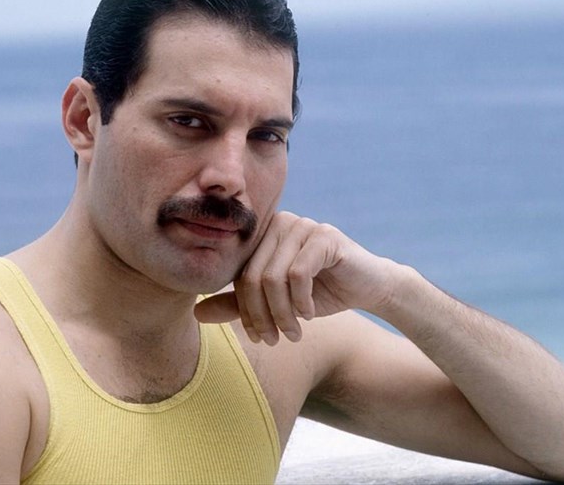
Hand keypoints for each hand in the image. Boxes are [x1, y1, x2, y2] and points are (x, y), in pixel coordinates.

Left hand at [194, 211, 398, 343]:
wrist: (367, 287)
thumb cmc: (318, 293)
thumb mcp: (274, 303)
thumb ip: (237, 305)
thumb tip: (196, 314)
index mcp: (261, 236)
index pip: (238, 275)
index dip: (244, 311)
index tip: (259, 337)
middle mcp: (278, 224)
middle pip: (252, 277)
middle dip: (262, 316)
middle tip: (275, 339)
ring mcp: (301, 226)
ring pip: (273, 277)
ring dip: (282, 313)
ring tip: (294, 331)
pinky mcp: (324, 236)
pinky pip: (298, 273)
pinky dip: (301, 301)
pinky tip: (310, 313)